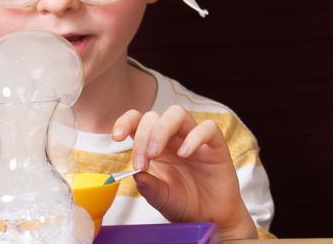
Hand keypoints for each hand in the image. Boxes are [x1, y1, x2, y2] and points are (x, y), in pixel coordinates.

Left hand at [112, 106, 255, 239]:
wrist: (210, 218)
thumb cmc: (186, 205)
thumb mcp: (160, 199)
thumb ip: (148, 187)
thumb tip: (135, 174)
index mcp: (156, 148)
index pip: (138, 121)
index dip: (126, 122)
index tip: (116, 137)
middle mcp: (174, 139)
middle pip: (154, 117)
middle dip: (142, 136)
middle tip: (141, 163)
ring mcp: (195, 140)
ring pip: (177, 114)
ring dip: (161, 131)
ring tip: (156, 155)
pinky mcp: (216, 145)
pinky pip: (208, 128)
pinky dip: (194, 137)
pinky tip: (185, 154)